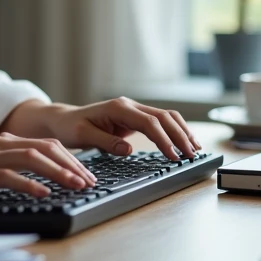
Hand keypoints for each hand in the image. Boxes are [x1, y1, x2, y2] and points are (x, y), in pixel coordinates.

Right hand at [0, 132, 97, 207]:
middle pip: (45, 148)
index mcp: (3, 142)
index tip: (88, 175)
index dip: (71, 159)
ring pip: (31, 158)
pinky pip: (7, 176)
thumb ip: (10, 167)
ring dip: (57, 172)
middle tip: (90, 181)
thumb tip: (42, 180)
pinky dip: (29, 184)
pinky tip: (43, 194)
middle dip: (72, 164)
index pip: (47, 145)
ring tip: (75, 185)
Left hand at [4, 98, 201, 160]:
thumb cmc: (71, 127)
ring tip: (195, 148)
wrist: (64, 119)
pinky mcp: (135, 118)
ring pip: (166, 116)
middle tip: (192, 154)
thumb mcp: (83, 136)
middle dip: (180, 135)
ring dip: (182, 131)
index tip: (173, 155)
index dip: (163, 139)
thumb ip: (105, 142)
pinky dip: (175, 130)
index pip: (149, 122)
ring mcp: (134, 110)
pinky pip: (160, 122)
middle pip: (163, 117)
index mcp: (117, 108)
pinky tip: (184, 142)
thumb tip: (128, 149)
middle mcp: (129, 105)